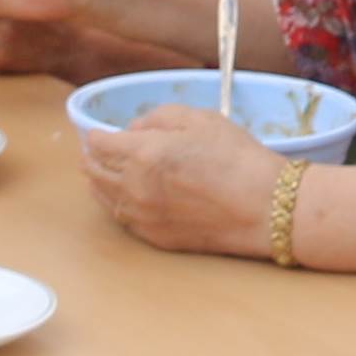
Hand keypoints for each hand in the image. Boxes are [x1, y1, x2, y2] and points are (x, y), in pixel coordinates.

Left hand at [75, 105, 277, 256]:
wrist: (264, 208)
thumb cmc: (237, 158)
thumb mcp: (201, 119)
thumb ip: (159, 117)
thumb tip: (134, 130)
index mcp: (143, 153)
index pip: (98, 143)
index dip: (96, 134)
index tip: (99, 132)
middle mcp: (134, 187)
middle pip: (93, 171)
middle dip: (91, 157)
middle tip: (94, 151)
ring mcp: (142, 216)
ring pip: (103, 198)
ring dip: (98, 182)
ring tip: (100, 174)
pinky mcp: (155, 237)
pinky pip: (122, 219)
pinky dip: (116, 204)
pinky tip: (122, 198)